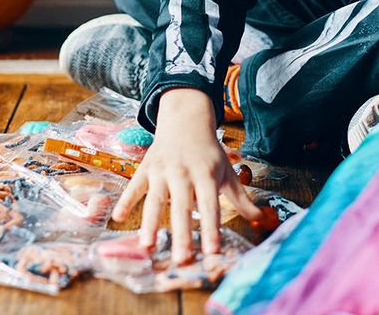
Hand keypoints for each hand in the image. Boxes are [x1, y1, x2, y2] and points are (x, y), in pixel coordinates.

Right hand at [111, 88, 262, 263]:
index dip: (211, 227)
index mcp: (206, 174)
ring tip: (147, 246)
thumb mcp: (226, 172)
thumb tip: (260, 219)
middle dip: (182, 233)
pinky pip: (134, 186)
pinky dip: (126, 201)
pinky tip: (118, 218)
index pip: (210, 205)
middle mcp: (184, 173)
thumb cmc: (208, 152)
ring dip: (150, 222)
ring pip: (156, 199)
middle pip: (182, 207)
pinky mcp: (146, 168)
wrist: (186, 120)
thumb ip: (241, 198)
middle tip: (181, 259)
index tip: (212, 250)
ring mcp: (163, 170)